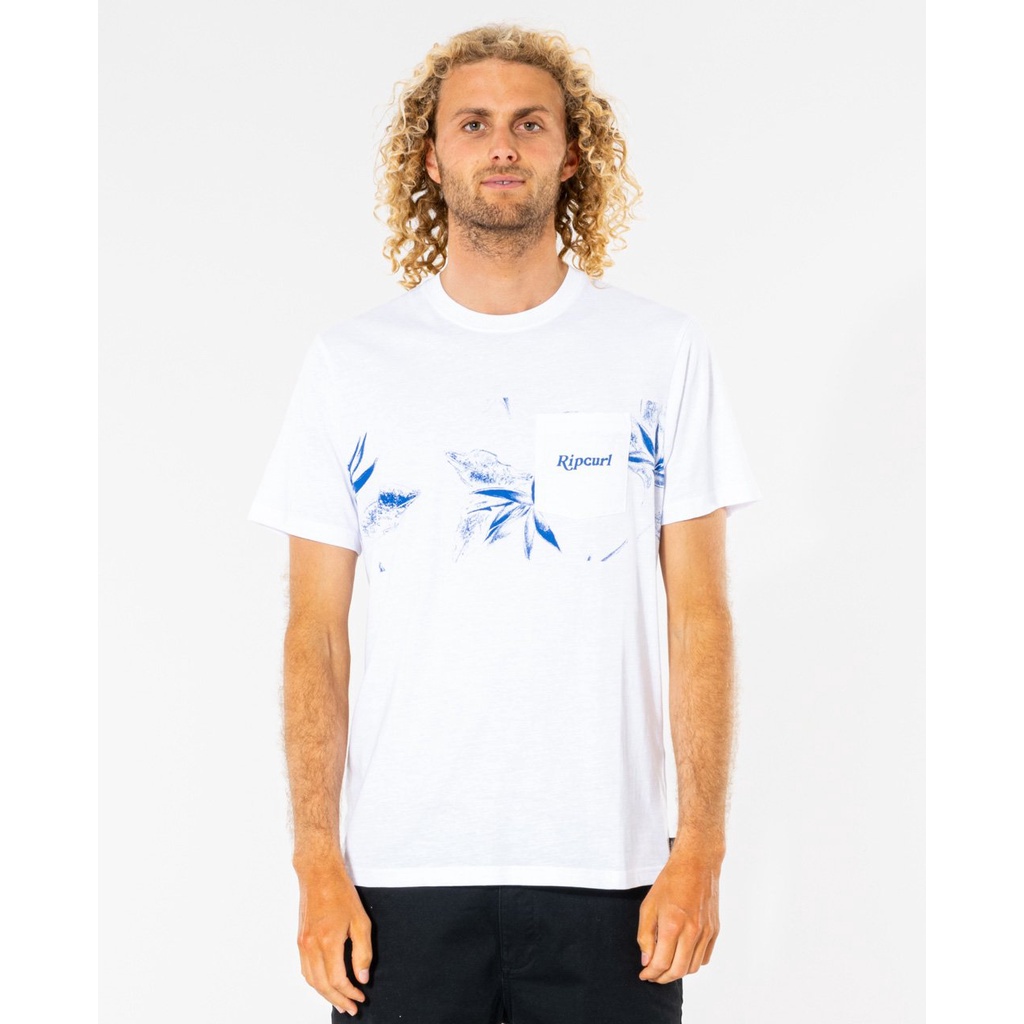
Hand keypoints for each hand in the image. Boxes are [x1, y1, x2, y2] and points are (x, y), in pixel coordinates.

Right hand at [295, 854, 372, 1015]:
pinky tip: (326, 984)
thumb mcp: (360, 920)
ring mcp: (302, 944)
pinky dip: (315, 982)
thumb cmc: (341, 893)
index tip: (361, 998)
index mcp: (328, 942)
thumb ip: (362, 952)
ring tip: (339, 1001)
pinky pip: (305, 969)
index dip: (350, 993)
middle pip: (322, 985)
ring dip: (325, 994)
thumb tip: (362, 978)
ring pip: (311, 980)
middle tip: (351, 1008)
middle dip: (337, 1000)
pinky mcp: (300, 940)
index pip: (338, 980)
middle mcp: (311, 946)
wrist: (318, 874)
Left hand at [636, 845, 721, 982]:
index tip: (644, 975)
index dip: (650, 974)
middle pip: (678, 971)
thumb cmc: (669, 883)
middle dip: (663, 978)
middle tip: (653, 975)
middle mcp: (692, 932)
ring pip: (693, 967)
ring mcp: (706, 932)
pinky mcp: (715, 931)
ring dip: (678, 972)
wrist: (696, 865)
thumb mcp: (648, 906)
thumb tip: (646, 961)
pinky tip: (682, 956)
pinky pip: (704, 957)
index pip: (661, 963)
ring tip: (666, 967)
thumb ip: (645, 935)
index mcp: (672, 925)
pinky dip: (692, 963)